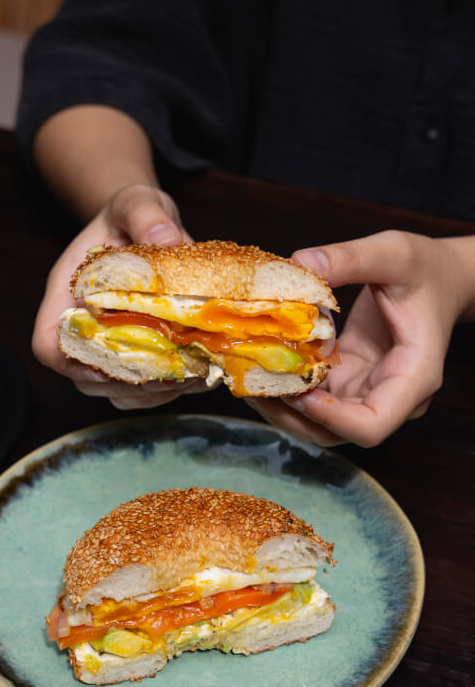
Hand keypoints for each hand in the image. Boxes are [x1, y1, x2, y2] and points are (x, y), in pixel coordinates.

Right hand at [32, 183, 211, 406]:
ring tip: (188, 380)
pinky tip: (197, 377)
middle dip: (125, 384)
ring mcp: (108, 342)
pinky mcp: (134, 350)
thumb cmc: (130, 212)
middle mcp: (83, 324)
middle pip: (83, 378)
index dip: (71, 363)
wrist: (142, 219)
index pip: (48, 343)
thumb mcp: (136, 202)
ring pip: (113, 390)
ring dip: (149, 395)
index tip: (109, 365)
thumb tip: (168, 238)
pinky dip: (165, 392)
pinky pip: (140, 388)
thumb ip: (145, 214)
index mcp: (67, 293)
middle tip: (168, 377)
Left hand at [248, 231, 474, 446]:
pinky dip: (287, 387)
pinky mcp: (350, 380)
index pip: (372, 424)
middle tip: (250, 388)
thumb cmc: (426, 268)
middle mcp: (392, 395)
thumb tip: (300, 263)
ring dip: (282, 408)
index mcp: (414, 375)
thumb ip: (350, 258)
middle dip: (291, 417)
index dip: (331, 420)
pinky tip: (259, 364)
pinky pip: (316, 398)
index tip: (297, 393)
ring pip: (321, 423)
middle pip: (338, 434)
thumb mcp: (394, 253)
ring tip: (245, 380)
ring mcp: (369, 390)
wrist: (441, 277)